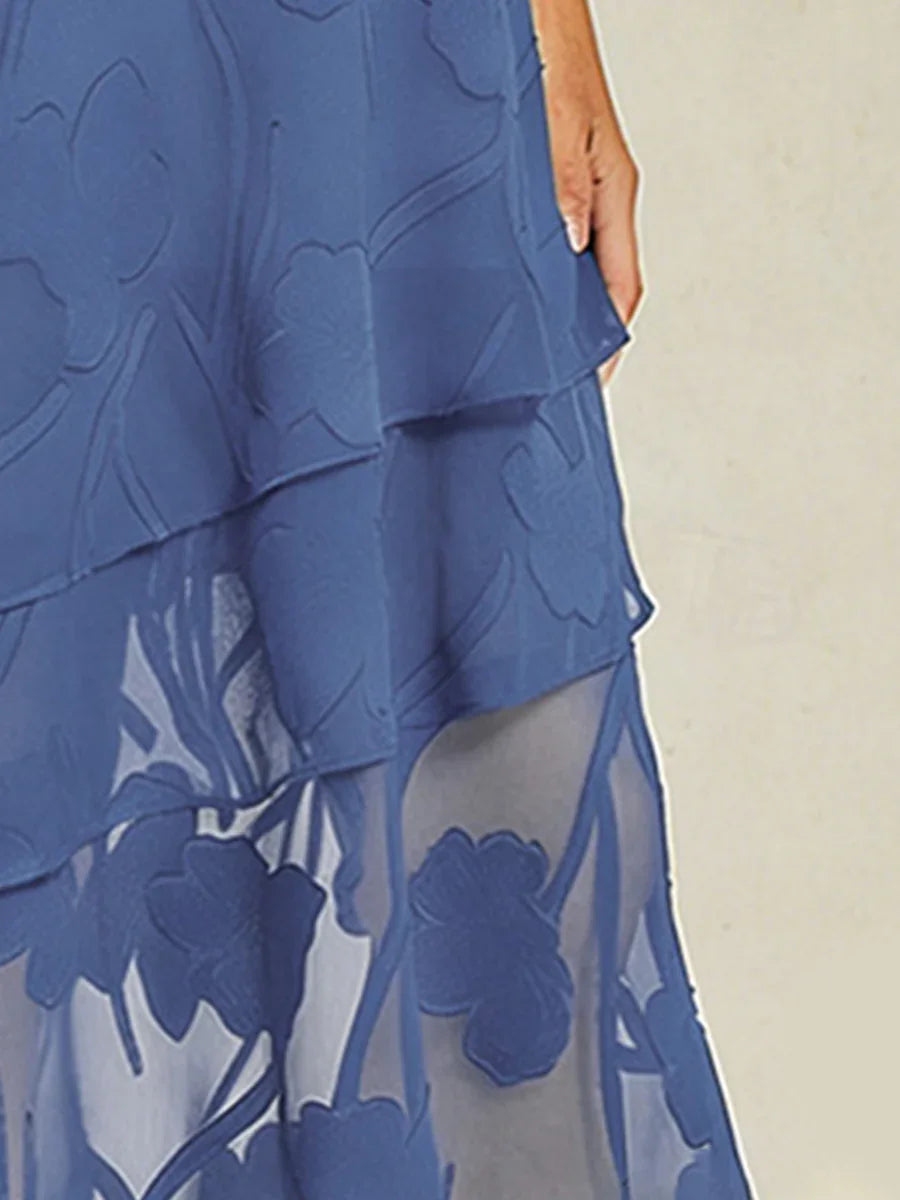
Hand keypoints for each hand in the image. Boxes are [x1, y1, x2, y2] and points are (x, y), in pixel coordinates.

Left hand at [529, 0, 643, 385]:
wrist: (531, 1)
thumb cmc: (548, 43)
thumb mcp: (556, 118)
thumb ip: (564, 182)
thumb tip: (571, 244)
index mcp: (612, 190)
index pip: (620, 286)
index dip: (610, 340)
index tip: (595, 380)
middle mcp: (597, 195)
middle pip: (598, 281)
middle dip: (582, 332)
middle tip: (555, 375)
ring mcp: (575, 186)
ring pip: (571, 261)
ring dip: (555, 302)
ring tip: (530, 343)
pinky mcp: (549, 175)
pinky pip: (548, 235)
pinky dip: (535, 267)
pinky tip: (509, 281)